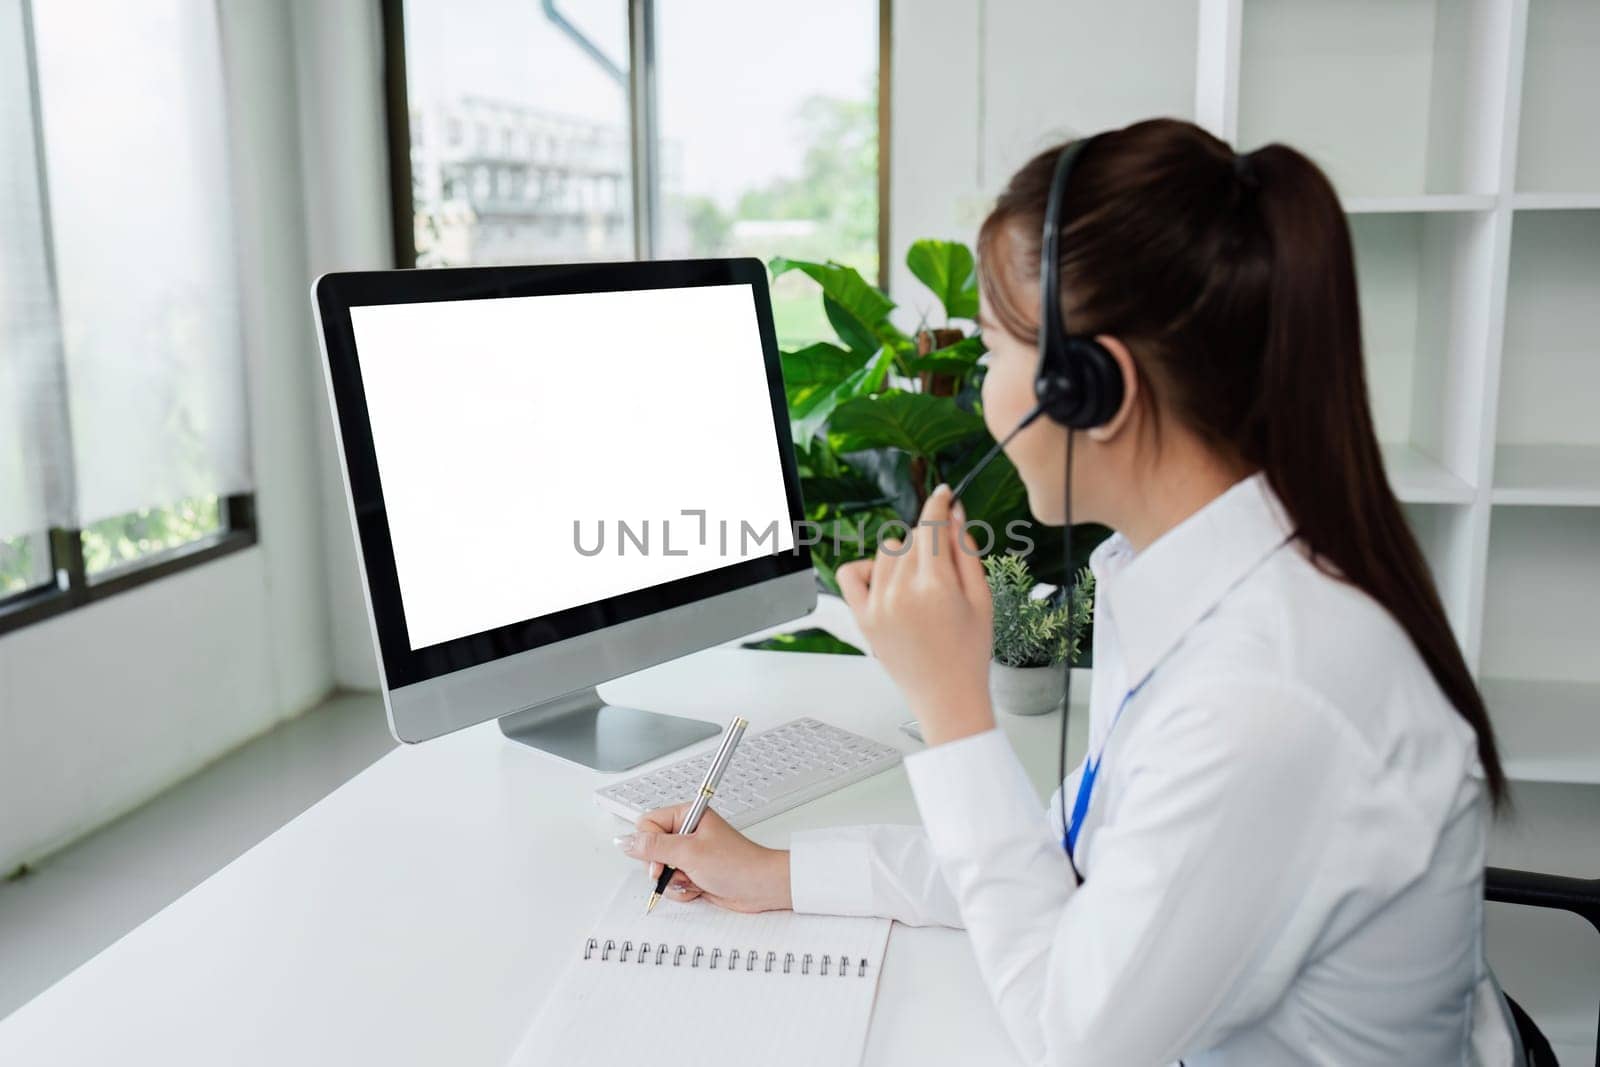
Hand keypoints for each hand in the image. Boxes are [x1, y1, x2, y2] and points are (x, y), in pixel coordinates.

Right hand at [613, 804, 791, 912]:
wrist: (760, 888)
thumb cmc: (737, 863)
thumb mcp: (689, 853)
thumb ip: (653, 847)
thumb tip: (624, 841)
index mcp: (686, 815)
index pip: (646, 824)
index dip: (648, 844)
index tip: (660, 859)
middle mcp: (686, 833)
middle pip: (649, 849)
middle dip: (661, 866)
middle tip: (680, 869)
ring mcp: (689, 854)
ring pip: (659, 869)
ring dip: (674, 880)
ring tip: (695, 878)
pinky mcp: (693, 872)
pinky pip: (672, 883)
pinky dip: (682, 890)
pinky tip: (699, 887)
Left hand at [837, 484, 994, 745]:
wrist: (947, 696)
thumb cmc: (970, 652)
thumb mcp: (981, 598)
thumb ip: (967, 552)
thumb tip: (954, 514)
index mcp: (936, 586)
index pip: (932, 527)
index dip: (939, 504)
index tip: (944, 494)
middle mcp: (902, 592)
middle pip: (911, 538)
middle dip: (929, 540)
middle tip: (945, 564)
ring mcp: (878, 606)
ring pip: (885, 551)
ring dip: (904, 553)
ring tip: (922, 580)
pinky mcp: (862, 619)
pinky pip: (851, 573)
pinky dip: (866, 567)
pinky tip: (886, 579)